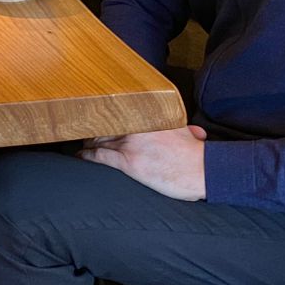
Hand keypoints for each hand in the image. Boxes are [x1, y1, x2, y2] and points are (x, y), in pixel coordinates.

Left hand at [80, 125, 207, 200]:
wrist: (203, 170)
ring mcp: (132, 144)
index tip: (101, 118)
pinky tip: (81, 157)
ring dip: (89, 143)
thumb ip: (186, 131)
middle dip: (95, 130)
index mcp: (151, 117)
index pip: (121, 113)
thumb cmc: (198, 157)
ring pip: (101, 140)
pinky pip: (101, 156)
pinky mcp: (129, 162)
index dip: (108, 117)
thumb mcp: (191, 135)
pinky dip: (88, 156)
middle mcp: (138, 127)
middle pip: (107, 125)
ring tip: (83, 145)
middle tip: (86, 133)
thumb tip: (196, 132)